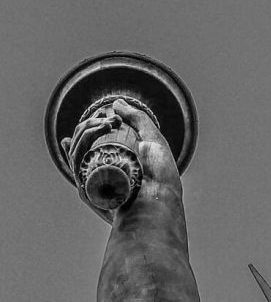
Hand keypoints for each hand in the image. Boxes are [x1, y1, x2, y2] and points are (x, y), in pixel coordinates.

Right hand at [60, 99, 179, 222]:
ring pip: (76, 154)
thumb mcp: (153, 141)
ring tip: (103, 124)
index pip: (89, 144)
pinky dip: (74, 152)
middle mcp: (102, 177)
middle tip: (108, 119)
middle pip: (80, 146)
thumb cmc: (162, 175)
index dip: (88, 128)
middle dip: (89, 126)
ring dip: (84, 132)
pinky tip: (74, 139)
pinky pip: (75, 170)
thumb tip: (116, 103)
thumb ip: (137, 120)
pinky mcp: (90, 194)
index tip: (104, 116)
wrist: (164, 198)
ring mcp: (95, 186)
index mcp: (114, 166)